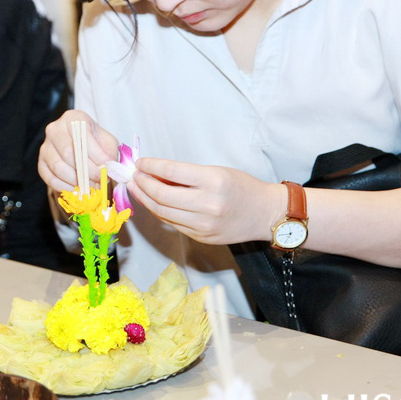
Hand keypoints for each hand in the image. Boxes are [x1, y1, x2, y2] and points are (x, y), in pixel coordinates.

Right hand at [38, 110, 119, 193]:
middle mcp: (55, 129)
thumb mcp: (107, 142)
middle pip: (68, 153)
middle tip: (99, 180)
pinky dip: (65, 187)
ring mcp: (45, 146)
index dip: (96, 157)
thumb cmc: (96, 143)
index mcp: (73, 118)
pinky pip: (50, 178)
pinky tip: (78, 189)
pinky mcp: (41, 163)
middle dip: (87, 171)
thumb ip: (109, 153)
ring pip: (58, 167)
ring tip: (91, 185)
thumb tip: (108, 168)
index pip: (82, 138)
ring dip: (77, 181)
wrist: (83, 147)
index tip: (107, 169)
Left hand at [129, 158, 283, 244]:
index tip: (140, 162)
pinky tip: (153, 202)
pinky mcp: (201, 237)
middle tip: (134, 176)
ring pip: (162, 212)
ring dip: (145, 198)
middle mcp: (208, 204)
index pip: (171, 171)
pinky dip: (159, 211)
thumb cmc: (242, 187)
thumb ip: (187, 174)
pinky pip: (172, 223)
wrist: (266, 214)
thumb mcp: (217, 171)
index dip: (150, 166)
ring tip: (137, 188)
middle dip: (142, 183)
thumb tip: (155, 172)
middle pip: (161, 194)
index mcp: (213, 181)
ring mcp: (204, 224)